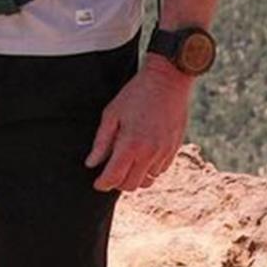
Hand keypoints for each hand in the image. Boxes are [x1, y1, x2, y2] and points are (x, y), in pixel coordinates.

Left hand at [86, 56, 192, 192]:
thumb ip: (101, 142)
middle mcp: (150, 153)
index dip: (103, 184)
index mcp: (131, 145)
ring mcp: (164, 152)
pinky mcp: (175, 148)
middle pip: (131, 185)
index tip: (97, 182)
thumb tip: (91, 163)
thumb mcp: (111, 114)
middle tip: (110, 173)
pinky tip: (142, 156)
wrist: (167, 81)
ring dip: (135, 177)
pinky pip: (160, 170)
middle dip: (117, 183)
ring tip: (126, 164)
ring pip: (147, 180)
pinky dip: (149, 169)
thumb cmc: (136, 94)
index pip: (114, 178)